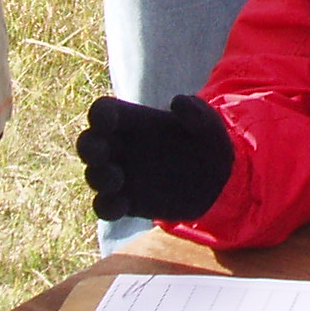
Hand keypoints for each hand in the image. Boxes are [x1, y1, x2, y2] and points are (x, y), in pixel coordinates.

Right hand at [76, 95, 233, 221]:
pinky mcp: (128, 202)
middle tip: (101, 152)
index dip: (100, 114)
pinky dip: (107, 207)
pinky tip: (123, 205)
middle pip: (89, 143)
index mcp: (133, 121)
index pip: (103, 111)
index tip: (110, 120)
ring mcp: (122, 176)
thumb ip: (195, 110)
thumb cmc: (209, 142)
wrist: (220, 180)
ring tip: (117, 178)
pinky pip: (105, 206)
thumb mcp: (208, 122)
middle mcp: (121, 147)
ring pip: (94, 175)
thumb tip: (176, 103)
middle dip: (89, 147)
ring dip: (99, 177)